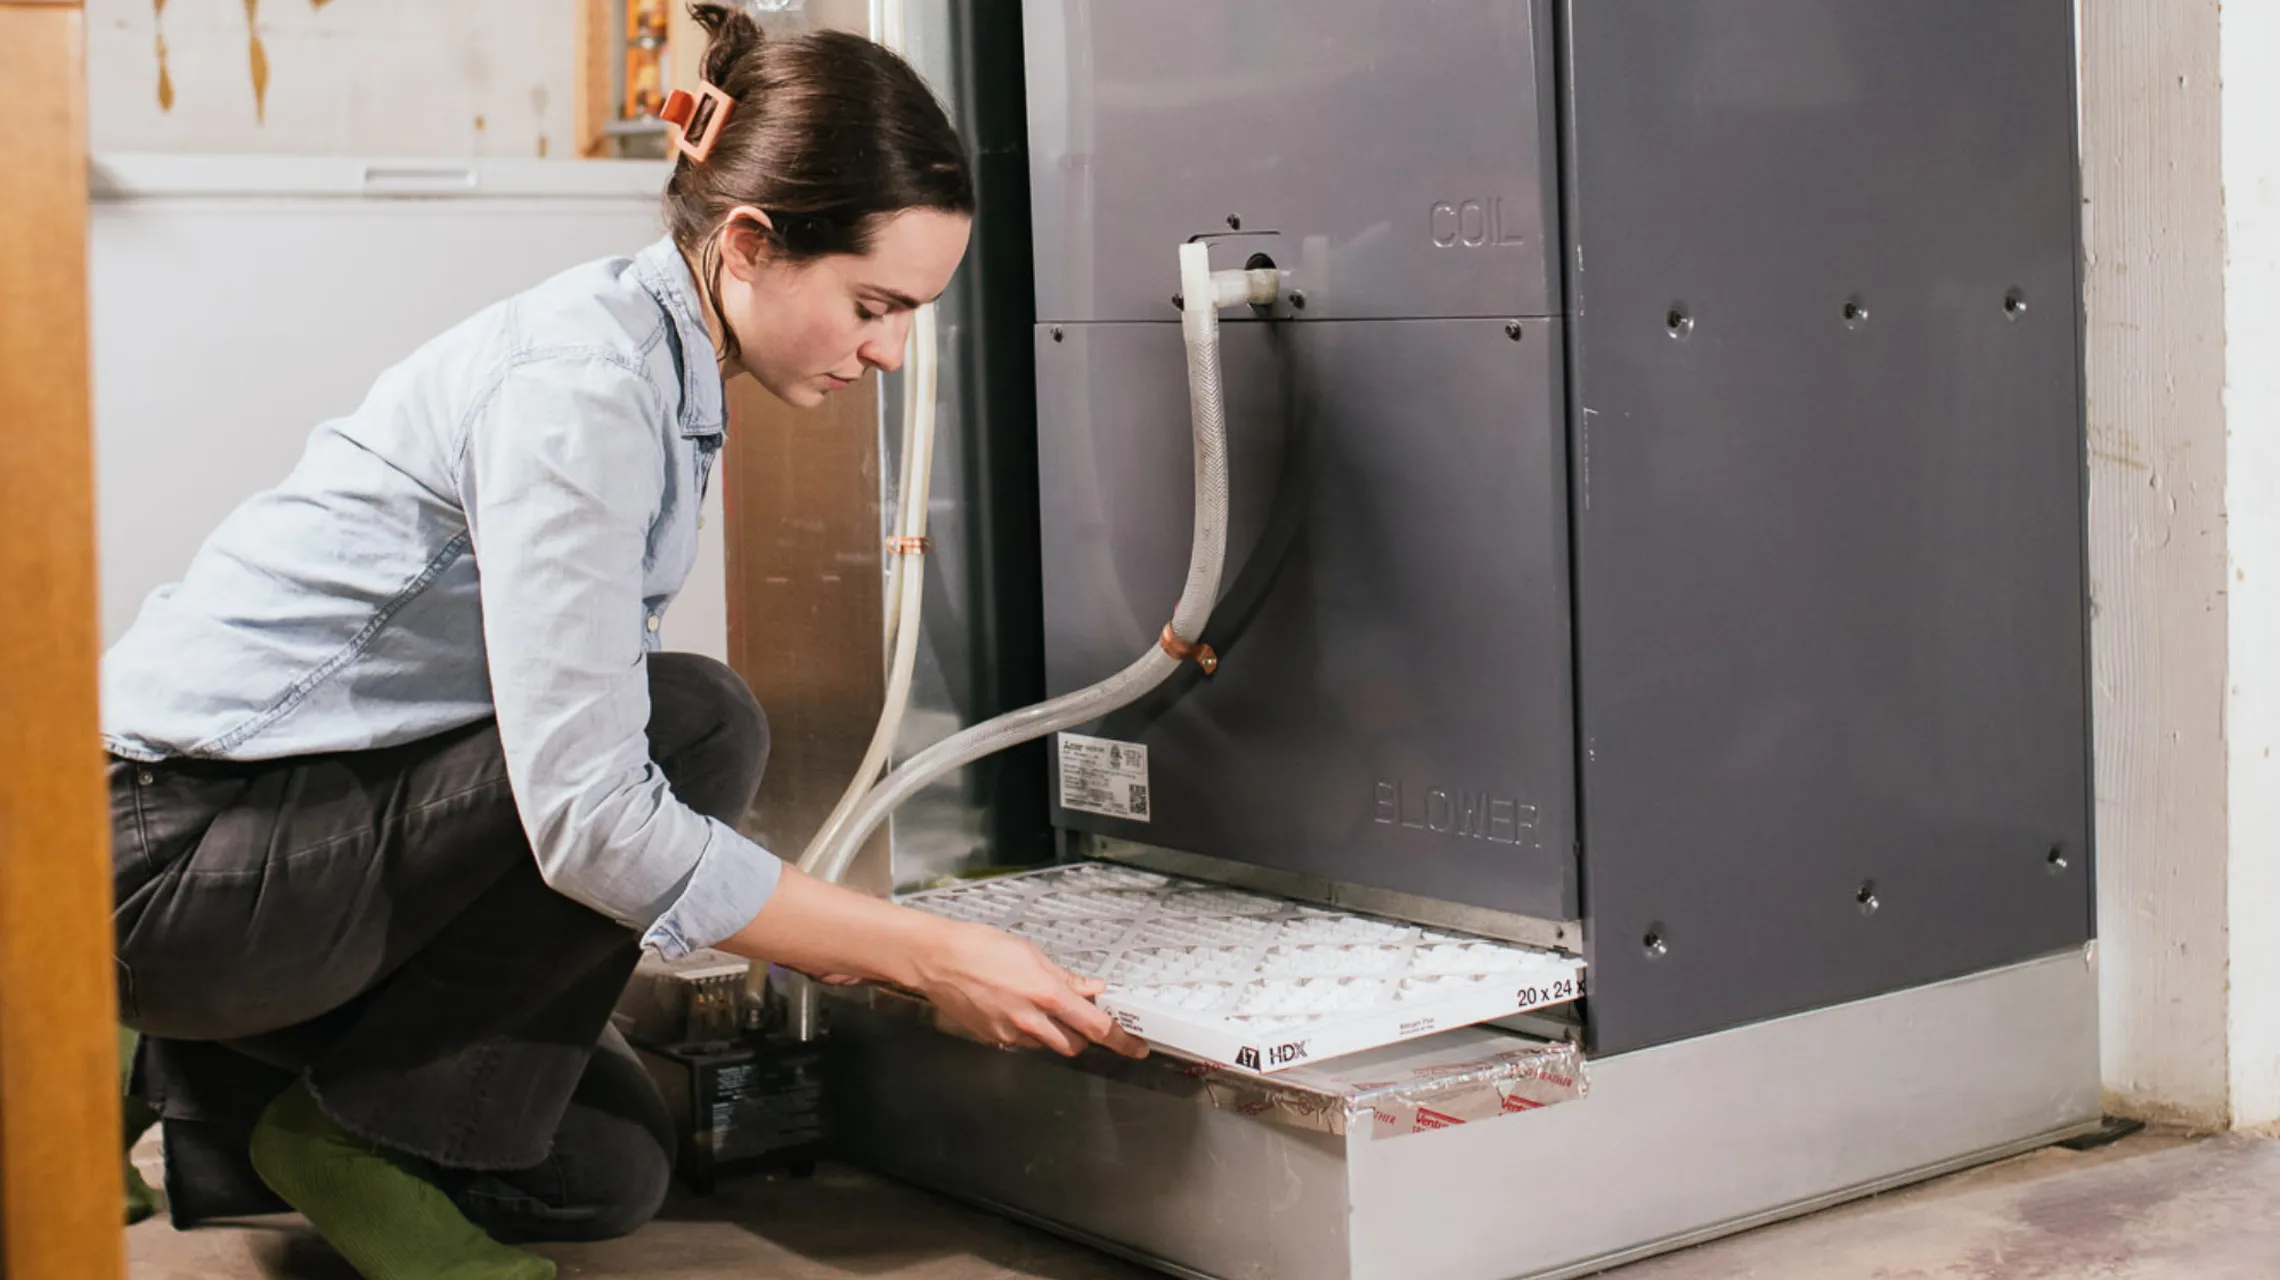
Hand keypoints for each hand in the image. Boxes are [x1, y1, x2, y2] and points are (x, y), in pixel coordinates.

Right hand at [908, 919, 1148, 1059]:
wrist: (937, 960)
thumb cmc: (979, 948)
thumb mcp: (1030, 954)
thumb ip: (1065, 977)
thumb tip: (1090, 988)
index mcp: (1047, 996)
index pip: (1096, 1027)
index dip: (1121, 1040)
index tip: (1135, 1047)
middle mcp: (1031, 1021)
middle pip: (1074, 1045)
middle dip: (1082, 1035)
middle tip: (1077, 1016)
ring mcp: (1010, 1034)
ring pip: (1047, 1045)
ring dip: (1053, 1034)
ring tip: (1036, 1006)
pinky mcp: (993, 1040)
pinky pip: (1021, 1043)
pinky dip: (1027, 1032)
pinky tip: (1013, 1008)